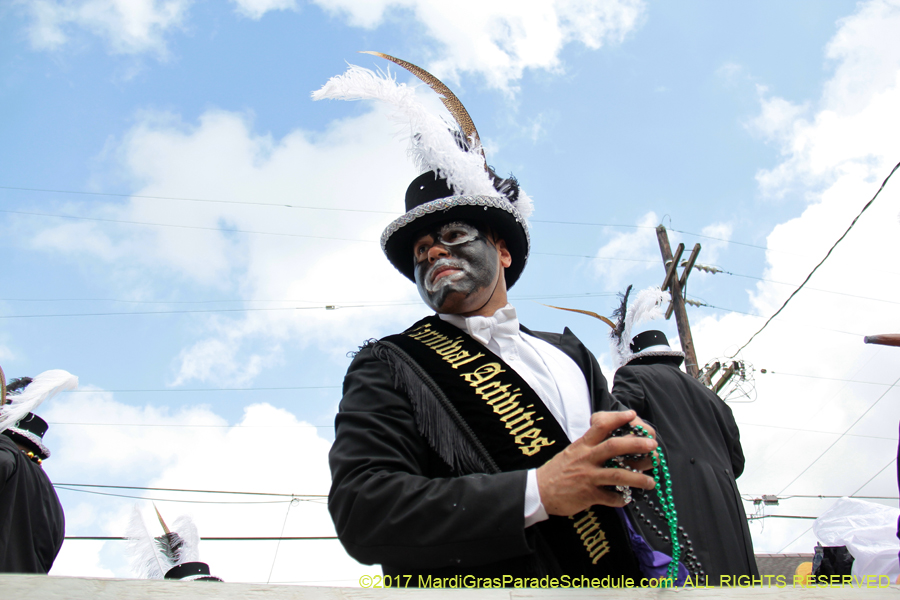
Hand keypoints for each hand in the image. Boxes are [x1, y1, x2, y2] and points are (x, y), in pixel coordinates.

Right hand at [536, 410, 656, 516]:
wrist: (539, 491)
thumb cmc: (558, 470)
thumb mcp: (572, 452)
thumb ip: (591, 447)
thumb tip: (614, 445)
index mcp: (582, 445)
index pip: (601, 426)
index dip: (618, 418)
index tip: (632, 415)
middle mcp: (586, 458)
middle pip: (614, 447)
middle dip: (636, 445)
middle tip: (652, 445)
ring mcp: (588, 476)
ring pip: (617, 474)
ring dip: (638, 478)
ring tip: (651, 481)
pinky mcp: (588, 494)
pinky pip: (611, 497)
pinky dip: (621, 498)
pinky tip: (627, 498)